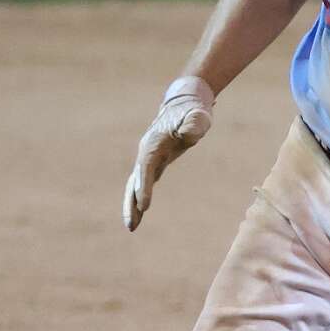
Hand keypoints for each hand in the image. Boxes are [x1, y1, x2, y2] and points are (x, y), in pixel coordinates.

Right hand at [123, 76, 214, 231]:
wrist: (185, 103)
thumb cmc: (193, 111)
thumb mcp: (198, 116)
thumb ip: (194, 124)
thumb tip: (188, 134)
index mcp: (154, 143)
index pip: (147, 168)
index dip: (144, 188)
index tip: (144, 206)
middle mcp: (147, 152)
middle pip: (134, 181)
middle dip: (131, 203)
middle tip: (131, 225)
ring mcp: (148, 157)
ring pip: (135, 184)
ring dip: (132, 205)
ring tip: (132, 227)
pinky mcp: (154, 162)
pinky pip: (143, 183)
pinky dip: (139, 197)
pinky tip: (140, 213)